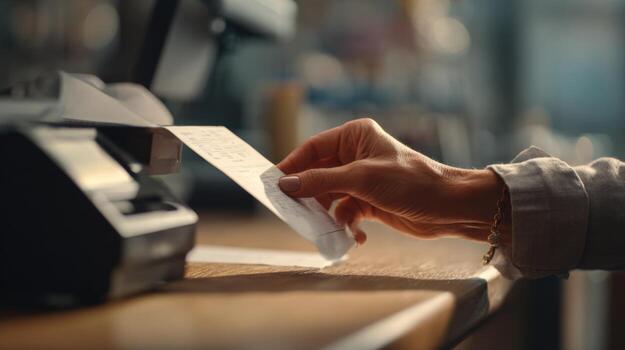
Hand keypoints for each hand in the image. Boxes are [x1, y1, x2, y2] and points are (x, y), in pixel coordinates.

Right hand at [277, 118, 505, 244]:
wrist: (448, 208)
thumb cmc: (411, 182)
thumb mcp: (362, 179)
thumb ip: (321, 181)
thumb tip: (286, 184)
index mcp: (355, 136)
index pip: (313, 148)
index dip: (292, 165)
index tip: (273, 183)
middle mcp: (356, 155)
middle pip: (318, 174)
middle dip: (309, 194)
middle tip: (293, 212)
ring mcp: (361, 180)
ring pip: (329, 197)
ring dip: (329, 214)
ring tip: (330, 227)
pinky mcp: (368, 202)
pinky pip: (344, 213)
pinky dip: (346, 225)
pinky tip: (355, 235)